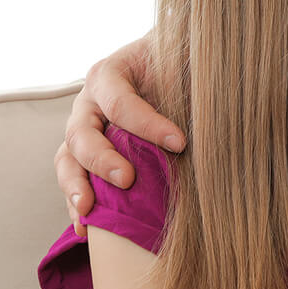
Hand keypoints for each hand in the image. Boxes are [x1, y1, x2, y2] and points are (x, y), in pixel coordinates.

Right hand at [53, 34, 184, 236]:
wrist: (163, 65)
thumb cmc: (173, 63)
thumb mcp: (180, 60)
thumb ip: (189, 72)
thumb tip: (220, 98)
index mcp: (109, 73)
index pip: (119, 101)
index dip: (146, 123)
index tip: (180, 142)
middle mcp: (88, 102)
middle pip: (82, 133)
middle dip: (102, 159)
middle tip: (127, 180)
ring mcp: (81, 129)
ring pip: (67, 159)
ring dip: (76, 187)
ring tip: (89, 211)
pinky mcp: (81, 155)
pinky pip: (72, 179)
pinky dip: (76, 204)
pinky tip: (85, 228)